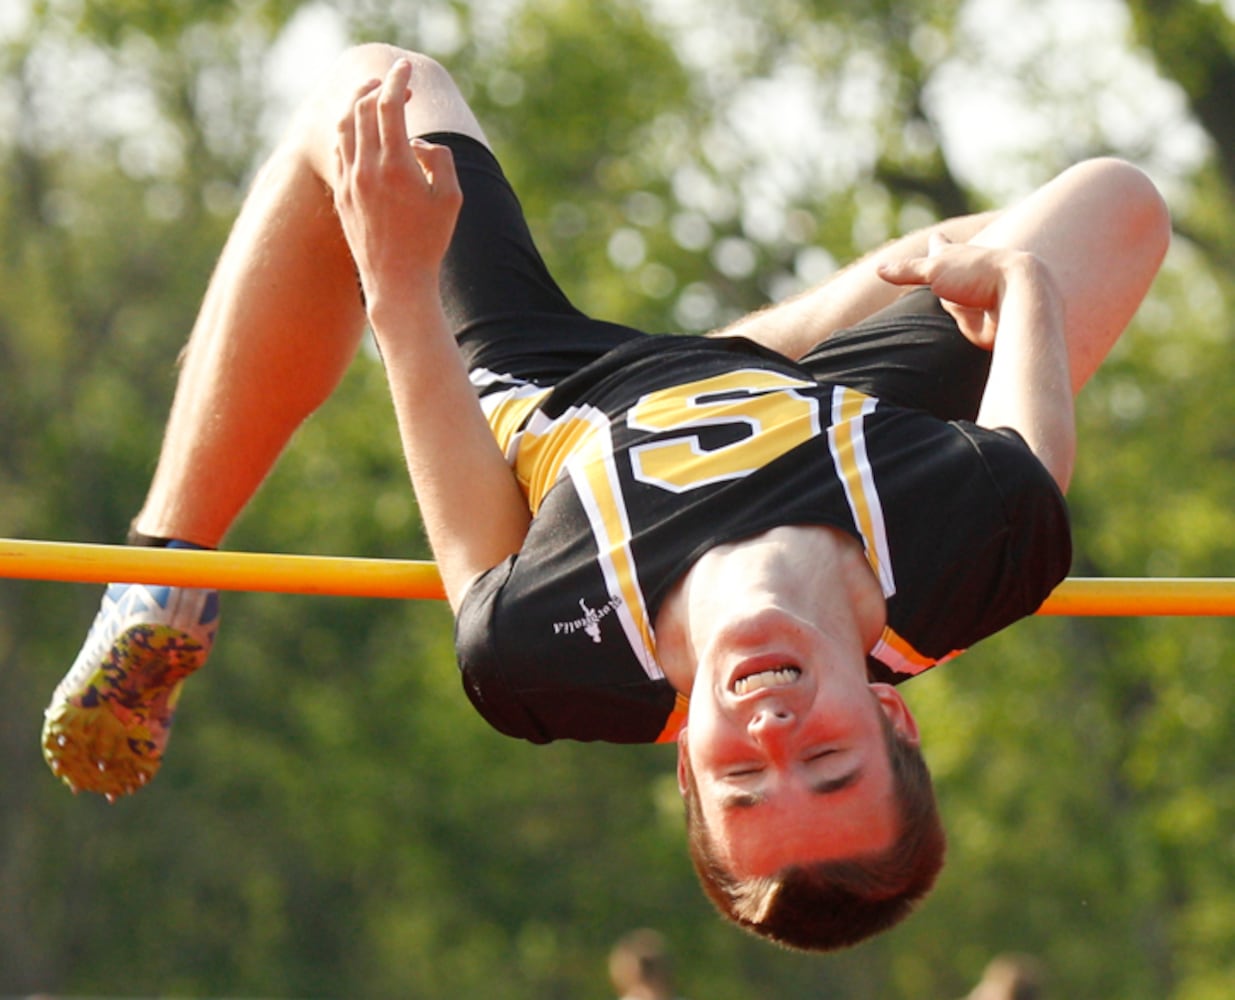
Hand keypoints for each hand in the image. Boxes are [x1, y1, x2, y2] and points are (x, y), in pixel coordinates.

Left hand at [333, 59, 461, 309]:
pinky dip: (349, 130)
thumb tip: (419, 144)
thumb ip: (439, 159)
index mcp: (395, 165)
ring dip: (358, 104)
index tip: (407, 69)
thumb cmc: (430, 242)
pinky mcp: (341, 194)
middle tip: (397, 83)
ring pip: (344, 125)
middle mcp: (366, 168)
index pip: (389, 104)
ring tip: (374, 97)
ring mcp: (349, 181)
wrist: (397, 282)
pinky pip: (339, 149)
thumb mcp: (451, 198)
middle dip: (378, 86)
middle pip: (362, 107)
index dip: (397, 79)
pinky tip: (362, 131)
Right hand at [877, 234, 1038, 348]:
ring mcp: (975, 298)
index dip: (936, 242)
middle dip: (948, 269)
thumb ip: (906, 270)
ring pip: (959, 299)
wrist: (1017, 298)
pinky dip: (958, 326)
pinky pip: (962, 326)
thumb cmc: (978, 275)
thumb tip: (880, 269)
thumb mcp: (935, 269)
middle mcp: (967, 276)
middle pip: (953, 271)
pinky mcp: (980, 322)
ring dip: (954, 300)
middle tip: (940, 266)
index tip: (936, 236)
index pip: (941, 245)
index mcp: (956, 256)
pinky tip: (952, 331)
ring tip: (949, 300)